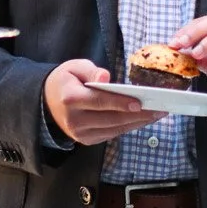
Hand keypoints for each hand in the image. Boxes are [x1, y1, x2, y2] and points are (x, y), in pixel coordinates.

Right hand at [44, 58, 160, 144]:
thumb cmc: (65, 81)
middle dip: (138, 115)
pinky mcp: (87, 140)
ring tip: (157, 114)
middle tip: (160, 108)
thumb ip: (90, 70)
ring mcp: (81, 133)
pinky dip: (129, 127)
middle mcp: (75, 119)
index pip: (99, 101)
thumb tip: (105, 78)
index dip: (120, 103)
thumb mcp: (73, 67)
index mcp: (70, 98)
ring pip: (115, 129)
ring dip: (138, 123)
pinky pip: (112, 134)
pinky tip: (143, 119)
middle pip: (111, 118)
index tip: (139, 103)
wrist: (46, 103)